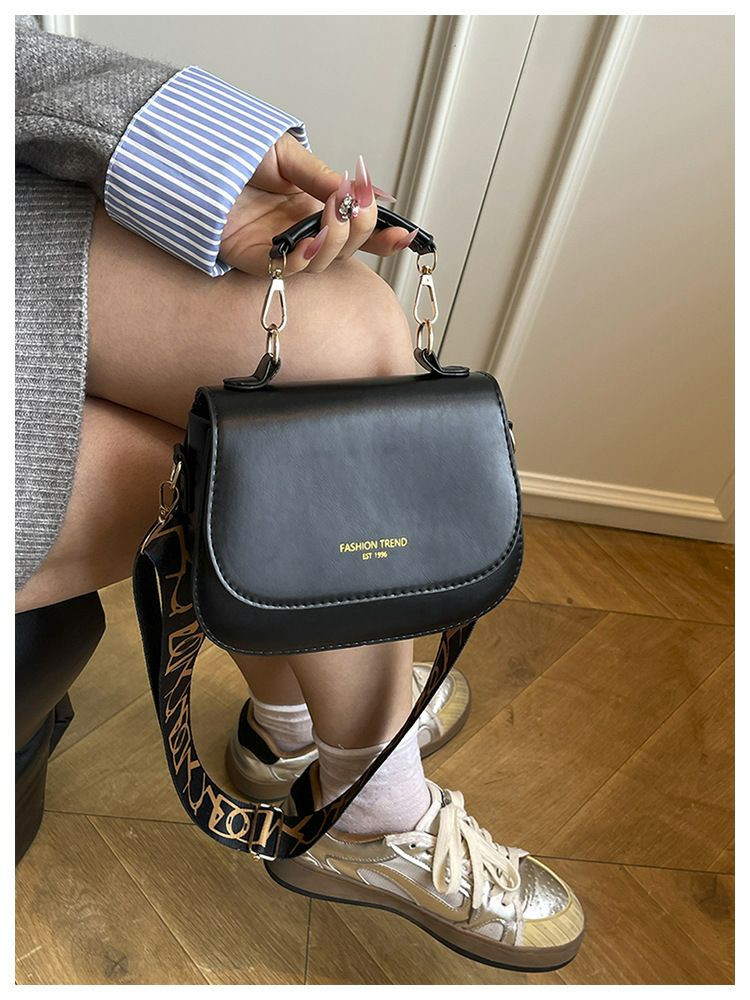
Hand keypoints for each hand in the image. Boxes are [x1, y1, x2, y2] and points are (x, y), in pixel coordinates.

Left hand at [219, 134, 415, 275]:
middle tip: (357, 204)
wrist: (190, 155)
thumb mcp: (288, 156)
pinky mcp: (253, 260)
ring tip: (334, 212)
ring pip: (322, 262)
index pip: (354, 232)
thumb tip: (356, 191)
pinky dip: (305, 255)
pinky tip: (312, 237)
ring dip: (336, 240)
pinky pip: (288, 268)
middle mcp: (298, 231)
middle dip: (362, 230)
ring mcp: (277, 247)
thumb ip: (322, 177)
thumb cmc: (230, 153)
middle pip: (345, 250)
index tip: (404, 234)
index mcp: (311, 207)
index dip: (381, 238)